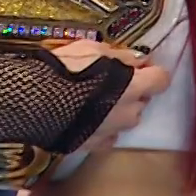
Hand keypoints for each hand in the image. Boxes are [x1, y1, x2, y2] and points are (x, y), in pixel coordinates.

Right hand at [49, 41, 170, 144]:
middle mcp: (129, 112)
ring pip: (126, 121)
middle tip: (113, 82)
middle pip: (143, 101)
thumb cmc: (66, 69)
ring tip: (96, 102)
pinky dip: (103, 129)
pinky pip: (108, 137)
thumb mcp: (93, 48)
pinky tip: (87, 119)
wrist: (33, 102)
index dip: (152, 72)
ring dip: (119, 111)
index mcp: (134, 87)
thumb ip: (121, 55)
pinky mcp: (93, 147)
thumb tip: (140, 59)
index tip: (139, 68)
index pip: (162, 80)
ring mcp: (112, 132)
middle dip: (134, 92)